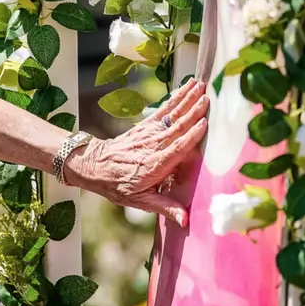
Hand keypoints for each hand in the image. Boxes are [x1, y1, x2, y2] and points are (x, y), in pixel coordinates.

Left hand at [64, 76, 208, 225]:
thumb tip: (185, 219)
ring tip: (200, 86)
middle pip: (177, 126)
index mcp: (155, 165)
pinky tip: (185, 89)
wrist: (95, 166)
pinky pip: (163, 110)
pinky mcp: (145, 126)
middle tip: (209, 97)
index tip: (205, 123)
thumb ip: (164, 207)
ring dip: (186, 99)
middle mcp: (153, 146)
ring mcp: (149, 134)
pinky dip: (175, 99)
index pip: (177, 148)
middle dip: (193, 111)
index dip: (191, 136)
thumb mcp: (140, 201)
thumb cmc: (118, 185)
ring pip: (171, 114)